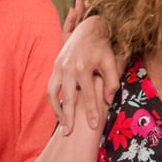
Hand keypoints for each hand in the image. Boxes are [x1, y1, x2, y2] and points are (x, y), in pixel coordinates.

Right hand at [49, 11, 117, 134]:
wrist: (88, 28)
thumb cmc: (102, 47)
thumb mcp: (111, 62)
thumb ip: (111, 82)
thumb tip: (108, 100)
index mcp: (83, 68)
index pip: (87, 96)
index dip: (91, 112)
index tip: (94, 127)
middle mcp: (68, 68)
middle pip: (67, 98)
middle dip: (68, 117)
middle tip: (69, 133)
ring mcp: (59, 67)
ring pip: (53, 94)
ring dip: (57, 110)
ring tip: (62, 125)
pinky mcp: (55, 67)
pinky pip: (50, 87)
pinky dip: (53, 100)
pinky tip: (59, 111)